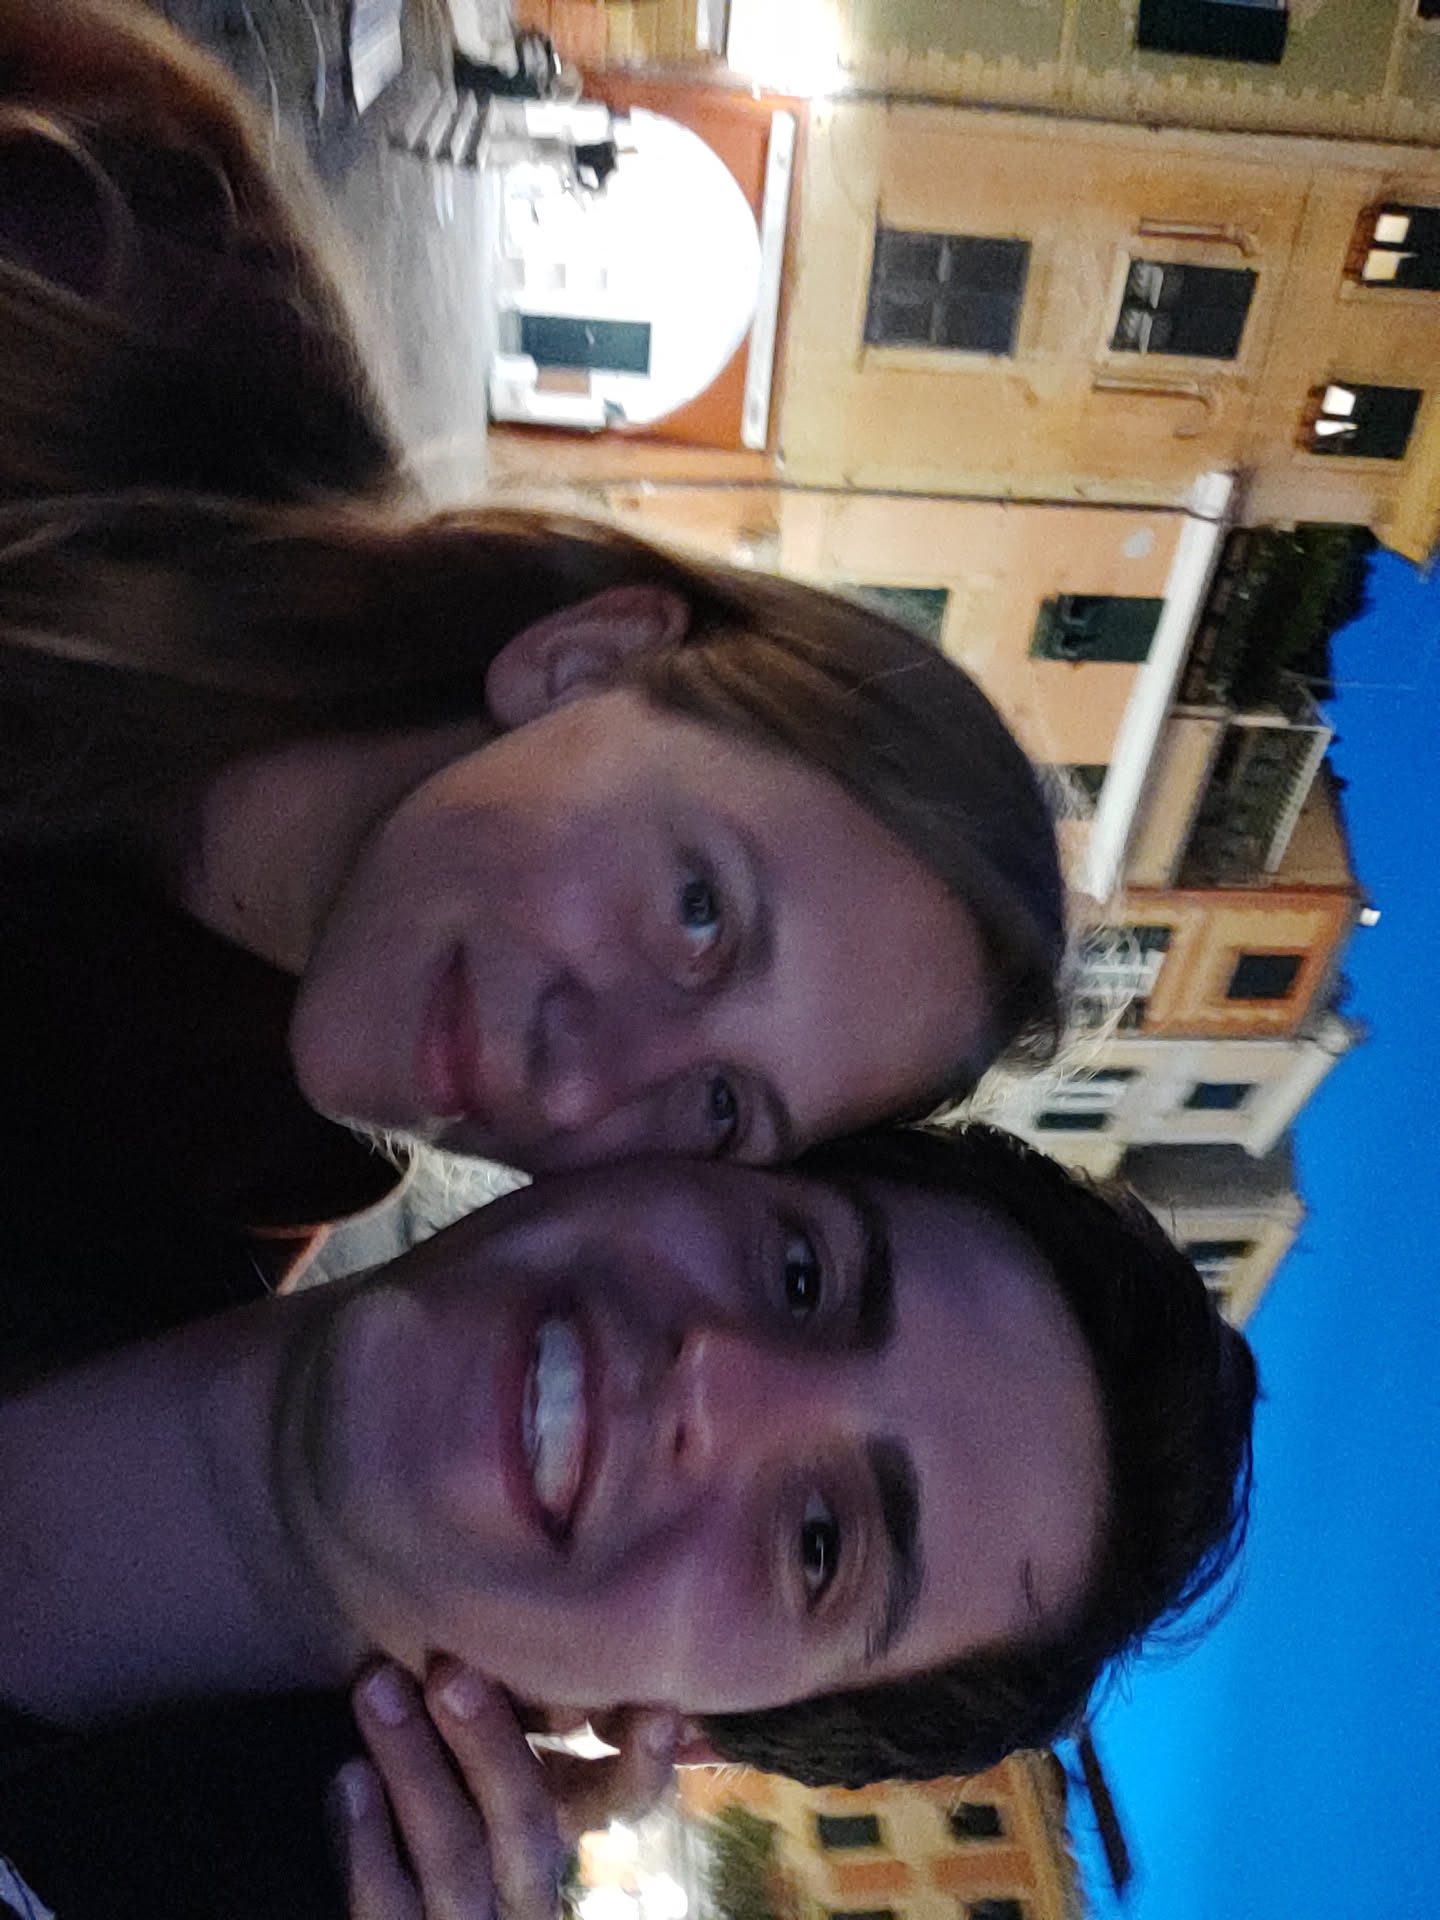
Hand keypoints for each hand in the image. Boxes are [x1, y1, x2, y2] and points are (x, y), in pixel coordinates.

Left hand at [334, 1662, 682, 1918]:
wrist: (344, 1831)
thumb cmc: (430, 1725)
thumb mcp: (492, 1709)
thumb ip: (529, 1681)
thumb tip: (577, 1585)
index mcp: (561, 1814)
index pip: (622, 1800)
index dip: (639, 1762)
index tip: (649, 1702)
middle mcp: (527, 1877)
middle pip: (529, 1825)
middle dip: (489, 1745)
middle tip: (448, 1670)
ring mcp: (465, 1918)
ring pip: (457, 1862)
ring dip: (415, 1769)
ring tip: (375, 1690)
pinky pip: (388, 1906)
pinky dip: (367, 1841)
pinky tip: (349, 1777)